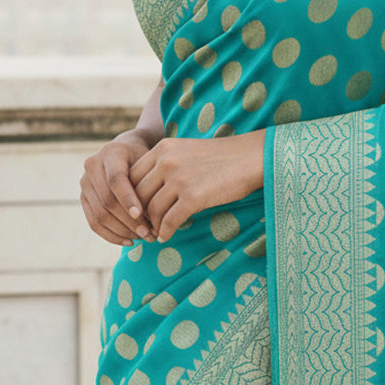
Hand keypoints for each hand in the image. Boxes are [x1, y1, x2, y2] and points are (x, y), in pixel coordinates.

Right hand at [80, 129, 159, 245]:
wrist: (128, 151)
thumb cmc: (145, 159)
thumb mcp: (151, 162)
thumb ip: (151, 182)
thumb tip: (159, 216)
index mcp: (112, 152)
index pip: (116, 180)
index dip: (128, 199)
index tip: (142, 215)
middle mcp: (93, 165)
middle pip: (107, 201)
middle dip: (129, 221)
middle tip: (150, 234)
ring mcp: (85, 183)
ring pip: (99, 215)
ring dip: (122, 231)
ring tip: (143, 238)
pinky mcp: (83, 198)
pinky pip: (93, 223)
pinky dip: (112, 235)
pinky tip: (129, 241)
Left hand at [129, 132, 265, 242]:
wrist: (252, 157)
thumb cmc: (221, 157)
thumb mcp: (186, 151)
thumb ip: (165, 165)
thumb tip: (146, 193)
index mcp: (163, 148)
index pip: (132, 177)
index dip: (131, 197)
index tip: (137, 211)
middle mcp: (167, 161)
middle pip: (138, 195)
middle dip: (139, 215)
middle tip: (143, 227)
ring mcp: (179, 178)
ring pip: (152, 210)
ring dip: (152, 226)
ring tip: (156, 233)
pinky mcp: (194, 196)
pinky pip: (169, 221)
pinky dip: (166, 232)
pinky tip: (167, 236)